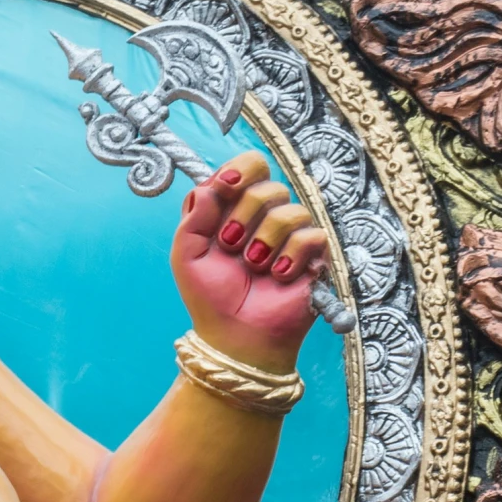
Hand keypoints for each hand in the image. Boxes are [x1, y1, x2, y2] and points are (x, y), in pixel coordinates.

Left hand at [171, 150, 327, 372]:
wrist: (236, 336)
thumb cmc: (211, 297)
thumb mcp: (187, 255)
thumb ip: (193, 216)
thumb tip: (209, 185)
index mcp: (234, 208)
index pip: (250, 165)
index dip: (241, 170)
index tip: (226, 187)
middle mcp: (265, 216)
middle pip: (268, 185)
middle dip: (244, 216)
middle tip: (230, 245)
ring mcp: (292, 234)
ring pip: (289, 210)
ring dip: (264, 242)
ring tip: (254, 267)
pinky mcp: (315, 254)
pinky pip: (310, 235)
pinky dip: (289, 257)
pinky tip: (278, 275)